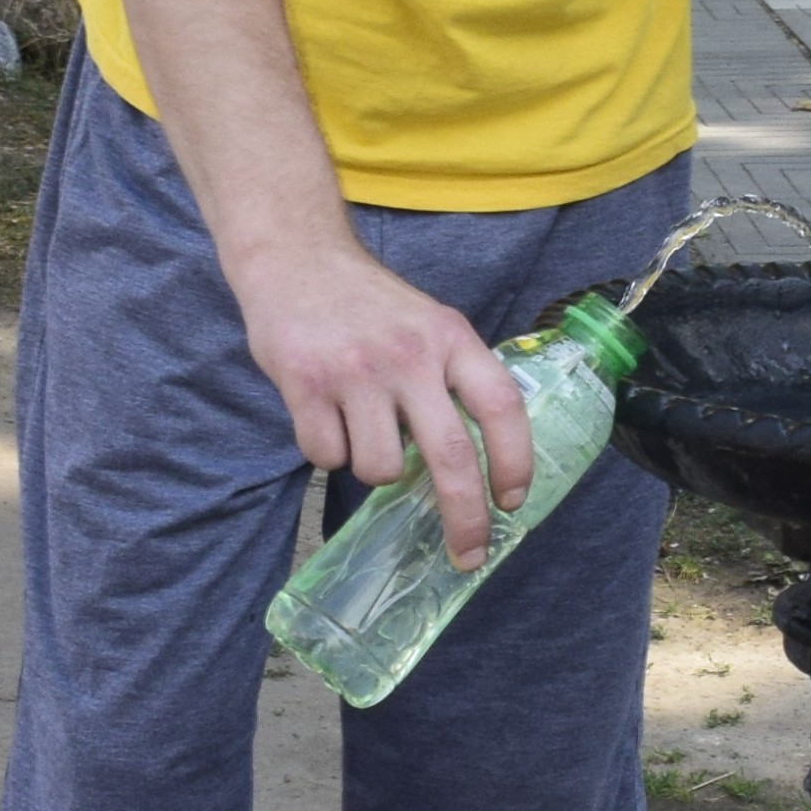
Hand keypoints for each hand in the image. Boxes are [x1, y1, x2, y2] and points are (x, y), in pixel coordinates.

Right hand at [229, 233, 537, 565]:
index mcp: (450, 337)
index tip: (511, 502)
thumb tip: (473, 465)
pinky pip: (327, 457)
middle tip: (467, 553)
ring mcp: (356, 371)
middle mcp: (409, 355)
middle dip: (465, 518)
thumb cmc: (367, 303)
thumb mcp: (427, 324)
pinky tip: (323, 413)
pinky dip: (327, 451)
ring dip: (375, 468)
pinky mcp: (305, 383)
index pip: (501, 406)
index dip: (515, 461)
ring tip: (360, 427)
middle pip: (452, 457)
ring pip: (382, 468)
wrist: (294, 257)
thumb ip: (450, 377)